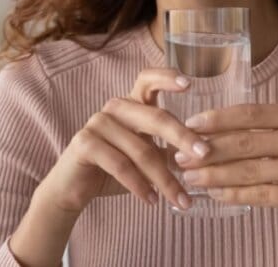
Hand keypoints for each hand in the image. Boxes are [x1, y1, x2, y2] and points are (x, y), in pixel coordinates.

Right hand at [39, 68, 211, 215]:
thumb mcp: (146, 159)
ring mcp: (98, 122)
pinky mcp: (84, 143)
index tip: (189, 84)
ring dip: (164, 179)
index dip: (168, 78)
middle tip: (204, 154)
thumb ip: (168, 152)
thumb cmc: (113, 170)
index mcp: (132, 105)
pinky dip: (139, 186)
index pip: (148, 80)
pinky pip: (120, 165)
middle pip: (155, 117)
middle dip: (183, 137)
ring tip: (181, 199)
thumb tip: (202, 155)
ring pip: (141, 150)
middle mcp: (115, 108)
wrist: (73, 189)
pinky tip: (152, 200)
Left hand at [174, 103, 277, 230]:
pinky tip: (214, 194)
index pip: (250, 113)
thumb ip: (267, 131)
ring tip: (190, 176)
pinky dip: (232, 194)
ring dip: (213, 174)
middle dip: (207, 149)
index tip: (190, 124)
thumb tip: (213, 133)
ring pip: (247, 169)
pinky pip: (259, 193)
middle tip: (180, 155)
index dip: (217, 118)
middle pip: (244, 142)